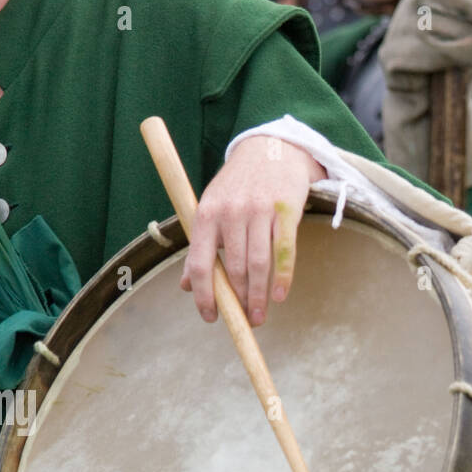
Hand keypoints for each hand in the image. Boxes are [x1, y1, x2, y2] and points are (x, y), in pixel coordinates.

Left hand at [181, 137, 325, 325]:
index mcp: (206, 214)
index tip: (210, 317)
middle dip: (239, 302)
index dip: (204, 295)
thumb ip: (199, 247)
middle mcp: (230, 212)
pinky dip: (282, 278)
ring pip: (258, 264)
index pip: (199, 264)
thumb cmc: (238, 186)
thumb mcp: (210, 210)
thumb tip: (186, 286)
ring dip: (258, 297)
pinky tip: (278, 296)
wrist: (270, 149)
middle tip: (245, 322)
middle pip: (234, 269)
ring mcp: (259, 211)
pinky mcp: (285, 211)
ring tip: (259, 316)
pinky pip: (284, 251)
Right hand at [379, 0, 471, 77]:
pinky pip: (429, 52)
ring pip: (442, 27)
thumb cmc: (456, 65)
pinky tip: (447, 71)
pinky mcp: (391, 56)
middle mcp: (408, 4)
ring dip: (467, 48)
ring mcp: (397, 29)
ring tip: (469, 61)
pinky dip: (448, 62)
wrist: (431, 107)